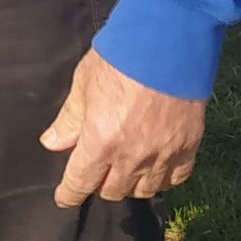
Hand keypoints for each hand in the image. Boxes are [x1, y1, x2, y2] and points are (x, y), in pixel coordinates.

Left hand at [40, 48, 204, 206]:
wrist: (168, 42)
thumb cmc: (120, 57)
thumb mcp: (84, 83)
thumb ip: (69, 119)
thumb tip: (52, 144)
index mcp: (101, 141)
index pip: (80, 182)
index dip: (69, 194)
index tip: (64, 198)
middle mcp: (132, 156)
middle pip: (112, 190)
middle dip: (100, 183)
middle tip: (98, 168)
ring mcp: (163, 154)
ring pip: (144, 190)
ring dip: (130, 183)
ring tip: (125, 168)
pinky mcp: (188, 147)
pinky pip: (175, 179)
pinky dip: (163, 178)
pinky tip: (155, 167)